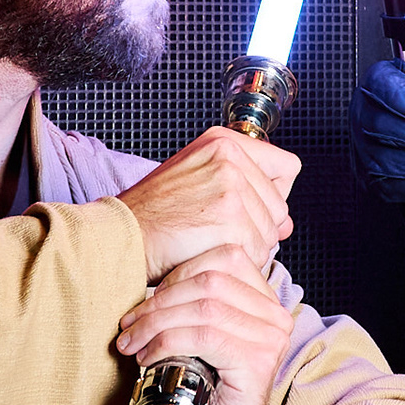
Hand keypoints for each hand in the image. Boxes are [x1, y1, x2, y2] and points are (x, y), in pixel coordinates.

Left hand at [115, 244, 294, 404]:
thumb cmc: (204, 393)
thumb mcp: (199, 339)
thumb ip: (193, 306)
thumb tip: (150, 280)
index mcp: (264, 301)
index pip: (223, 258)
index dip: (177, 274)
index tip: (143, 306)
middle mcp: (275, 315)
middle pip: (210, 280)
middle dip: (159, 301)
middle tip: (128, 328)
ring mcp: (271, 338)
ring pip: (205, 307)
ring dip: (157, 323)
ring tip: (132, 344)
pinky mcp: (258, 363)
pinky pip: (206, 336)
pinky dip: (169, 342)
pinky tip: (149, 358)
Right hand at [121, 127, 299, 282]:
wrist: (118, 237)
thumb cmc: (151, 217)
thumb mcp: (197, 183)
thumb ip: (245, 192)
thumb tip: (287, 224)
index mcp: (223, 141)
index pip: (287, 168)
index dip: (271, 195)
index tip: (247, 210)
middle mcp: (230, 155)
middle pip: (281, 207)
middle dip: (257, 228)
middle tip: (215, 232)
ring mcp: (231, 185)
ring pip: (272, 233)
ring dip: (246, 248)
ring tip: (206, 241)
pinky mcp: (230, 218)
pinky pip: (258, 252)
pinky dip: (236, 262)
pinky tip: (206, 253)